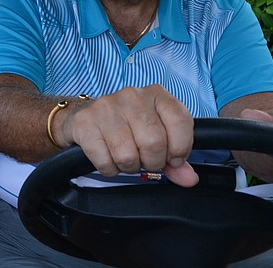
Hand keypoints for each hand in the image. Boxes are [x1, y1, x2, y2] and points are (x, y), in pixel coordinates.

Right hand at [58, 84, 199, 186]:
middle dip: (152, 162)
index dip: (180, 148)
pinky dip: (109, 169)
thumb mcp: (156, 134)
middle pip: (154, 143)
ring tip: (125, 157)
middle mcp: (132, 96)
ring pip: (128, 156)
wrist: (83, 115)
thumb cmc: (126, 125)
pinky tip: (108, 157)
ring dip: (129, 167)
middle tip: (145, 159)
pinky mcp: (86, 122)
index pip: (180, 121)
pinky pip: (105, 161)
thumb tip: (189, 178)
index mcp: (156, 94)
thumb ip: (176, 157)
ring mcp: (107, 107)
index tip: (172, 158)